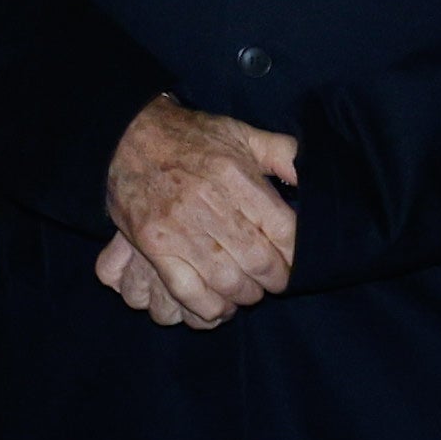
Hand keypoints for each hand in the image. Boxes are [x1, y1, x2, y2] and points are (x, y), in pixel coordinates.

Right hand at [104, 99, 300, 321]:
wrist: (127, 136)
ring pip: (228, 282)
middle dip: (274, 279)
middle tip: (274, 280)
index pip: (283, 230)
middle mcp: (210, 204)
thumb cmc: (190, 137)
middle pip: (259, 261)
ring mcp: (180, 229)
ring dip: (245, 295)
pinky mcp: (155, 247)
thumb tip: (313, 172)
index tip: (294, 261)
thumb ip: (281, 153)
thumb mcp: (241, 133)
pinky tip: (220, 304)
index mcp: (236, 176)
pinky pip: (188, 291)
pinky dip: (210, 307)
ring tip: (249, 291)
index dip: (295, 254)